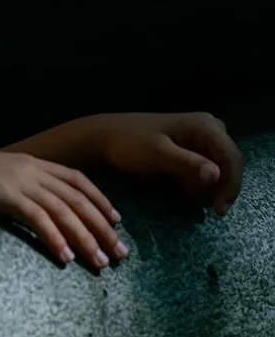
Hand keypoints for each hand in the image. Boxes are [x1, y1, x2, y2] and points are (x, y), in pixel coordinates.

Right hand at [0, 143, 126, 272]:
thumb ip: (13, 190)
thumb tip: (27, 209)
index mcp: (30, 162)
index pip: (76, 179)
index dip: (100, 199)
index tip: (118, 220)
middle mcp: (30, 168)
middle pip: (78, 199)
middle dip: (103, 227)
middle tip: (121, 253)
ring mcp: (17, 180)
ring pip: (63, 211)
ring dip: (86, 238)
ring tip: (101, 263)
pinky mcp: (3, 194)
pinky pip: (37, 218)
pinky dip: (54, 238)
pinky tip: (65, 257)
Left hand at [82, 111, 243, 216]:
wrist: (104, 139)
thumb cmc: (128, 143)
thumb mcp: (157, 154)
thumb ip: (187, 164)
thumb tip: (217, 174)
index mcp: (205, 126)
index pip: (232, 158)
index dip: (230, 186)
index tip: (219, 210)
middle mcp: (209, 130)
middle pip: (228, 167)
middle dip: (210, 186)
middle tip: (183, 193)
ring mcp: (200, 141)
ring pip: (215, 174)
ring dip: (198, 187)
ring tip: (173, 184)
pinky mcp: (190, 152)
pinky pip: (202, 175)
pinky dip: (190, 184)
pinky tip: (172, 182)